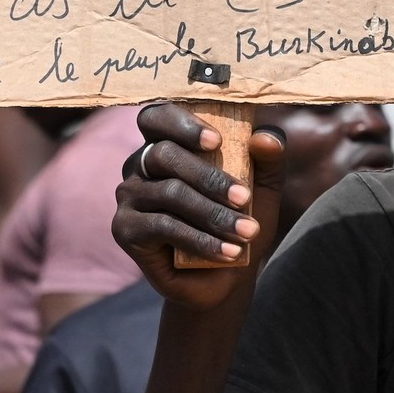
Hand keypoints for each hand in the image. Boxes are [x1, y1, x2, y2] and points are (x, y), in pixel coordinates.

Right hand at [112, 104, 286, 311]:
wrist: (225, 276)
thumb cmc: (239, 218)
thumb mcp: (263, 187)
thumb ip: (268, 158)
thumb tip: (264, 137)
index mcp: (167, 143)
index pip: (157, 116)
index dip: (182, 123)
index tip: (217, 142)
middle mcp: (140, 164)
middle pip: (164, 154)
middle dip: (210, 177)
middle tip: (245, 198)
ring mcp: (128, 195)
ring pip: (170, 193)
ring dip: (213, 214)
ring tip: (248, 232)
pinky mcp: (124, 229)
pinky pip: (164, 226)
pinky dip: (200, 240)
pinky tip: (228, 252)